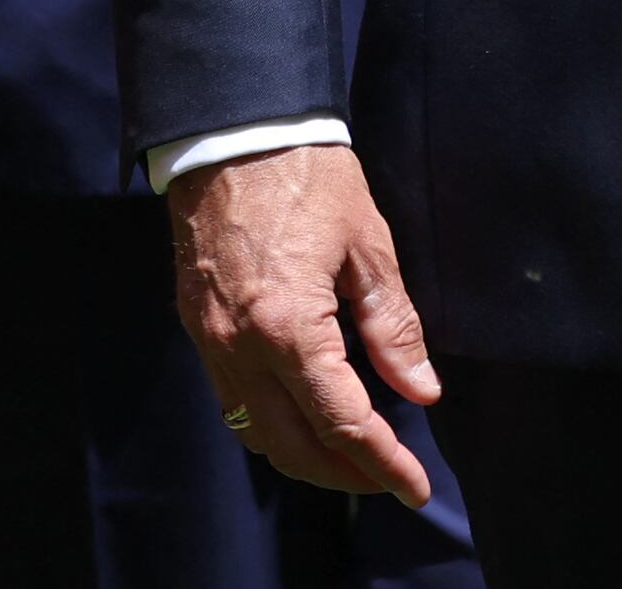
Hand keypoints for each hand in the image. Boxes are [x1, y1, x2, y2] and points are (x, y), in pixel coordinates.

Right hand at [168, 145, 439, 503]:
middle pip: (295, 445)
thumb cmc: (309, 179)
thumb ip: (393, 325)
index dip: (383, 462)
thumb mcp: (368, 245)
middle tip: (391, 480)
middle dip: (346, 474)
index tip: (416, 485)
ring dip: (307, 459)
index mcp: (289, 328)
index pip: (343, 421)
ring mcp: (213, 344)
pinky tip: (307, 420)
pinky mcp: (200, 332)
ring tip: (355, 461)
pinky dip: (273, 428)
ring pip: (258, 434)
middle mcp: (241, 349)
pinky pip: (235, 404)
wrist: (233, 137)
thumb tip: (420, 390)